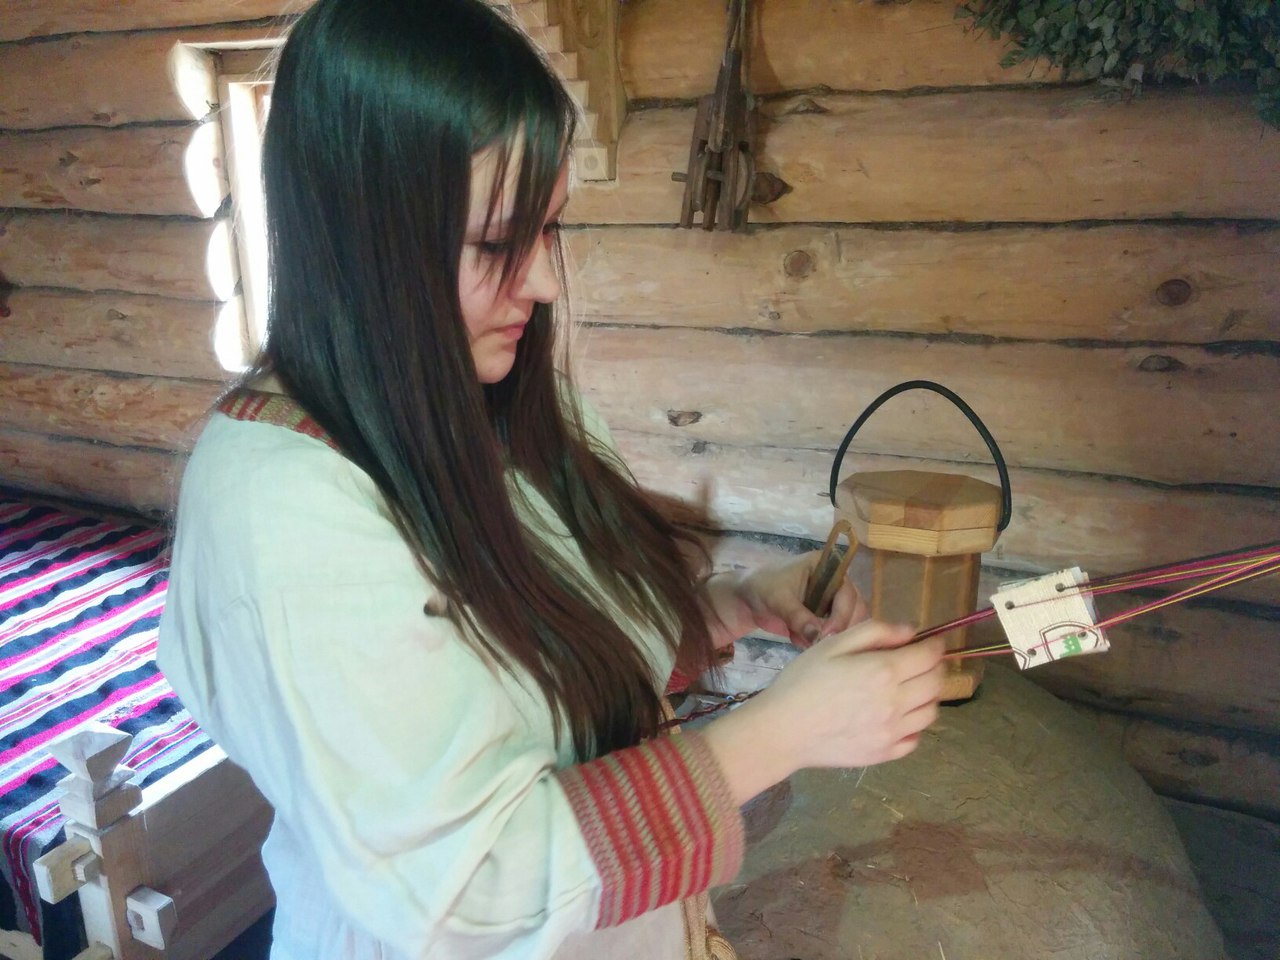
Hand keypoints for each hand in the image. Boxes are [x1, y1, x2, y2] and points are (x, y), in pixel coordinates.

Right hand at [702, 620, 943, 804]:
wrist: (782, 730)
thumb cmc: (803, 681)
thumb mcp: (833, 644)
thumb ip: (875, 631)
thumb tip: (910, 631)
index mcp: (883, 671)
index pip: (929, 656)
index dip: (934, 645)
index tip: (929, 642)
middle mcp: (895, 702)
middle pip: (937, 683)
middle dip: (935, 668)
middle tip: (921, 663)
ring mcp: (892, 732)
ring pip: (931, 712)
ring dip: (927, 696)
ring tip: (909, 689)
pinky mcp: (885, 754)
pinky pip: (916, 738)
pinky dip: (914, 725)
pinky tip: (897, 716)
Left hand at [727, 551, 867, 648]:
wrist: (744, 601)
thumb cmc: (761, 588)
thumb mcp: (777, 599)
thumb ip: (797, 616)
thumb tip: (817, 636)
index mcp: (826, 566)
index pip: (847, 591)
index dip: (842, 613)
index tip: (828, 633)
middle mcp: (834, 583)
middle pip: (855, 608)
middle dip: (841, 627)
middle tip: (823, 643)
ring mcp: (830, 601)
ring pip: (847, 623)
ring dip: (830, 636)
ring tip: (805, 641)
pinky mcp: (822, 618)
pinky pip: (832, 633)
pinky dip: (818, 641)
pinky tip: (796, 639)